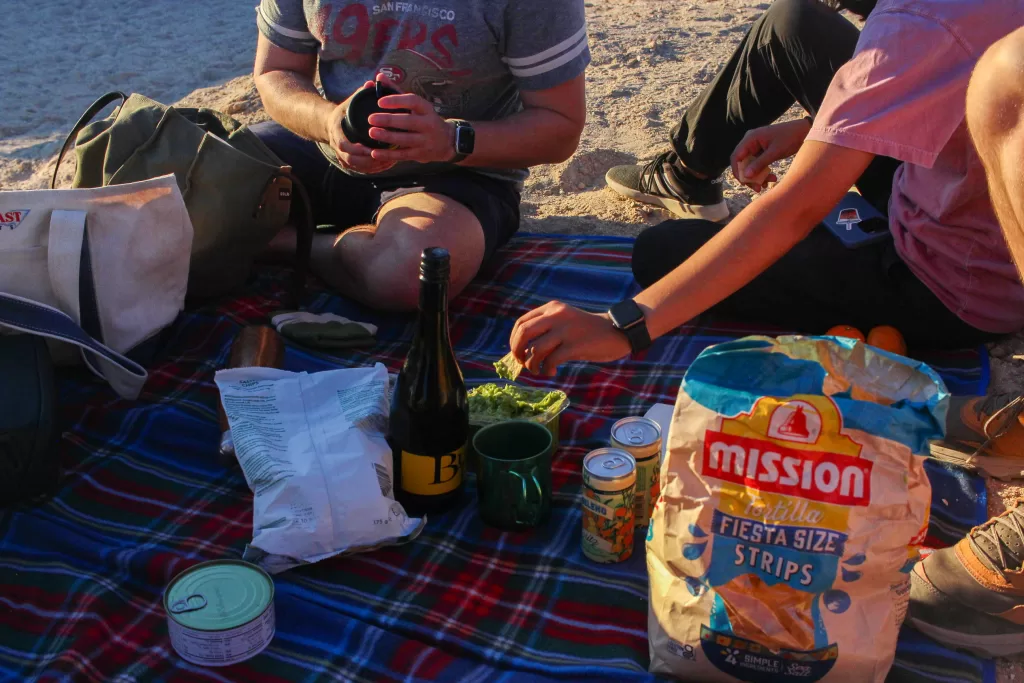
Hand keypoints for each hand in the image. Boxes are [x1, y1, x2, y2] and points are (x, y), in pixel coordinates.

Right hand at [325, 80, 396, 174]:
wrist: (329, 123)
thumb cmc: (343, 112)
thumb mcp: (349, 102)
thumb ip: (360, 93)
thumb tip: (372, 82)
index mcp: (336, 131)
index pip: (342, 144)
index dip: (356, 149)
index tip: (369, 148)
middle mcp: (337, 145)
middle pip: (350, 159)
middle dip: (367, 160)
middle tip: (385, 157)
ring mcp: (341, 154)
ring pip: (356, 166)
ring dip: (372, 166)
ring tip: (388, 162)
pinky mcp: (347, 161)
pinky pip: (359, 169)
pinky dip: (372, 169)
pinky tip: (385, 166)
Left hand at [365, 75, 455, 163]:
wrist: (447, 142)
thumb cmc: (426, 119)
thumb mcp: (417, 105)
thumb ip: (397, 91)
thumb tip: (379, 77)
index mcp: (426, 109)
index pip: (413, 101)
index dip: (396, 100)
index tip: (380, 101)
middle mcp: (428, 124)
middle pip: (408, 121)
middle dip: (389, 120)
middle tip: (371, 118)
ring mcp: (424, 141)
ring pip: (404, 139)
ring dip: (387, 137)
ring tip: (372, 132)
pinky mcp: (420, 155)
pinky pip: (402, 155)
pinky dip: (388, 154)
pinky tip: (375, 152)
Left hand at [510, 302, 630, 376]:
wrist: (617, 331)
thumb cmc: (588, 331)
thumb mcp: (565, 321)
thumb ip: (546, 329)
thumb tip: (522, 351)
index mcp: (552, 308)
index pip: (522, 323)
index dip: (514, 341)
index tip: (518, 353)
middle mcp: (557, 315)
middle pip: (524, 334)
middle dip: (517, 352)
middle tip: (522, 363)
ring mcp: (566, 330)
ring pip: (536, 350)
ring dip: (532, 365)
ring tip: (538, 370)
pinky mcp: (575, 345)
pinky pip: (551, 360)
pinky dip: (547, 369)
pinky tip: (552, 372)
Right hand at [729, 118, 812, 191]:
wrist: (804, 131)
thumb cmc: (790, 137)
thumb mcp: (775, 152)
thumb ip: (760, 163)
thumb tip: (746, 176)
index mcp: (750, 138)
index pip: (736, 157)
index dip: (737, 171)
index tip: (744, 183)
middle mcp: (751, 142)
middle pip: (743, 163)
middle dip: (749, 177)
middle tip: (757, 188)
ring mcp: (756, 147)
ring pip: (750, 166)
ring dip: (757, 177)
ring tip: (768, 184)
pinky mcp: (763, 152)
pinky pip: (758, 165)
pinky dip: (763, 173)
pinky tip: (772, 178)